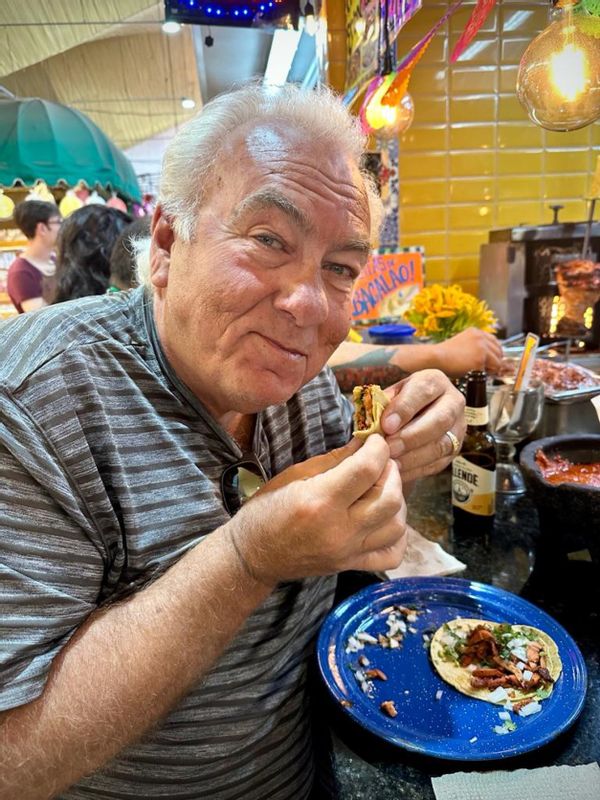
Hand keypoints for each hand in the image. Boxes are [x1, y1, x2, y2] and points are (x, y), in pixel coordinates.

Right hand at [226, 435, 406, 584]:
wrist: (253, 555)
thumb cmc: (267, 509)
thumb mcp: (295, 475)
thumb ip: (335, 460)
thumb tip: (364, 442)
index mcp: (320, 501)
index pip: (367, 469)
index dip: (378, 448)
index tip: (375, 441)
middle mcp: (338, 529)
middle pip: (389, 498)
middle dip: (391, 472)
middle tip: (381, 462)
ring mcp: (347, 552)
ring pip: (396, 526)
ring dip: (397, 501)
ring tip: (383, 488)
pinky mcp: (351, 566)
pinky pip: (391, 555)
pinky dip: (397, 536)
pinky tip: (385, 519)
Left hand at [380, 370, 465, 482]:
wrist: (414, 416)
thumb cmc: (397, 404)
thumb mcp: (389, 397)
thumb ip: (382, 406)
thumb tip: (371, 425)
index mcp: (434, 381)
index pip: (423, 390)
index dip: (405, 408)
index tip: (386, 425)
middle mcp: (453, 402)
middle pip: (439, 420)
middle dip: (412, 436)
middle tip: (390, 447)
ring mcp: (458, 428)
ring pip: (441, 445)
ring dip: (414, 456)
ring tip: (392, 462)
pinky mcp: (455, 450)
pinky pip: (438, 462)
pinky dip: (416, 469)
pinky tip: (398, 471)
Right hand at [433, 328, 502, 376]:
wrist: (436, 357)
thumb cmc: (444, 354)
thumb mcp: (461, 343)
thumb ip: (474, 346)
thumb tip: (484, 357)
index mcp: (476, 332)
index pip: (494, 342)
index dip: (494, 353)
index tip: (492, 360)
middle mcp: (481, 338)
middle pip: (499, 352)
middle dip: (494, 361)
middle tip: (487, 369)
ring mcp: (482, 348)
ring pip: (498, 362)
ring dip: (491, 368)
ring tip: (480, 371)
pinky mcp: (480, 360)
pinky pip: (490, 371)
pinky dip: (484, 374)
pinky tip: (475, 373)